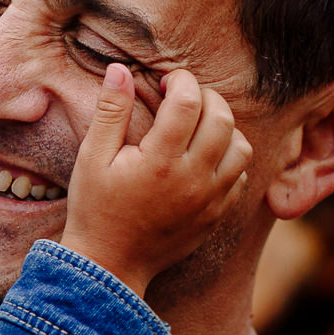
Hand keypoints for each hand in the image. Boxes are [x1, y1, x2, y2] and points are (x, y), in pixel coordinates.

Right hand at [59, 64, 252, 299]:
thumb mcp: (92, 158)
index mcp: (160, 161)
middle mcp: (192, 179)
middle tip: (185, 98)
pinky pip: (241, 177)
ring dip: (224, 128)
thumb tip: (120, 69)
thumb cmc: (95, 209)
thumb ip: (110, 111)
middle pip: (222, 118)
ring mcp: (209, 200)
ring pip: (241, 147)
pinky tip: (204, 158)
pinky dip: (229, 159)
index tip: (167, 82)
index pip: (188, 101)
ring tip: (199, 127)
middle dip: (206, 97)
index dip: (181, 81)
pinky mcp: (216, 215)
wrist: (110, 265)